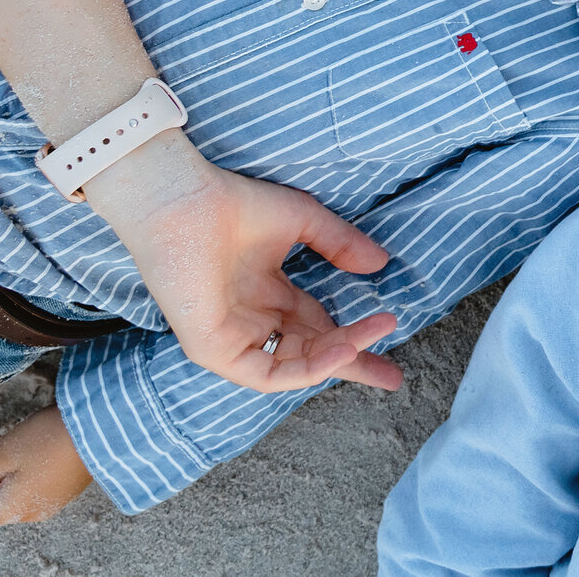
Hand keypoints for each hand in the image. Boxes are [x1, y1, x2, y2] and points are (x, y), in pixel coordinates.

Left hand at [0, 407, 90, 526]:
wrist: (100, 428)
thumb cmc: (46, 439)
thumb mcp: (1, 455)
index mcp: (10, 509)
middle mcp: (30, 515)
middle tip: (2, 453)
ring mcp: (52, 505)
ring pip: (18, 500)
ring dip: (14, 480)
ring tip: (26, 450)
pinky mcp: (68, 492)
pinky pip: (39, 492)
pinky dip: (35, 477)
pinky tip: (45, 454)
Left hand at [90, 137, 402, 394]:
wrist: (184, 202)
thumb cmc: (232, 204)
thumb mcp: (302, 221)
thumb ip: (340, 244)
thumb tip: (381, 264)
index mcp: (268, 295)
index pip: (317, 327)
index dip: (355, 336)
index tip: (392, 335)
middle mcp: (252, 322)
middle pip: (311, 354)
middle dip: (352, 363)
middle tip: (393, 377)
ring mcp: (232, 339)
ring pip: (294, 365)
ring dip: (337, 357)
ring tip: (372, 337)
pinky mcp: (213, 350)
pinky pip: (267, 373)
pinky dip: (307, 369)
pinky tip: (340, 349)